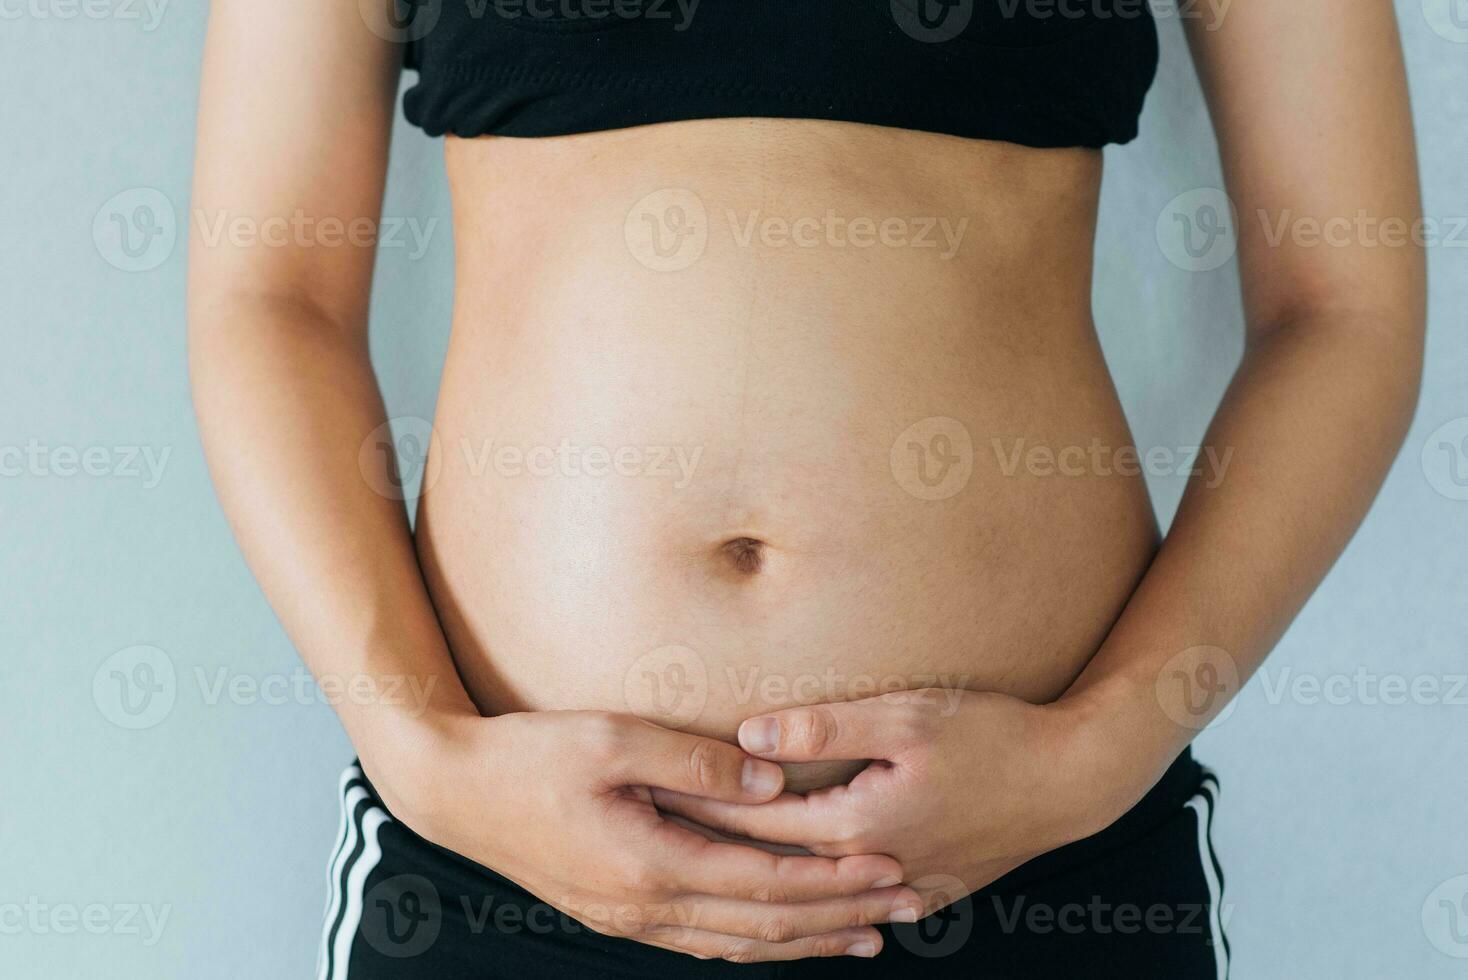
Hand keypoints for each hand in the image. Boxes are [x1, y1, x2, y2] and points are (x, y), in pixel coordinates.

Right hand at [369, 710, 924, 962]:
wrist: (456, 793)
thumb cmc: (530, 757)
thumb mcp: (612, 739)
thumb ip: (695, 759)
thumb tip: (771, 778)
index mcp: (650, 864)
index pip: (767, 882)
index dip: (834, 878)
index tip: (889, 866)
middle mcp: (646, 907)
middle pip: (765, 925)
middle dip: (840, 916)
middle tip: (905, 908)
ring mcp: (630, 920)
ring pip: (739, 945)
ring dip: (807, 940)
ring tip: (865, 935)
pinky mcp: (618, 915)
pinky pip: (703, 943)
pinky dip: (756, 944)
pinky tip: (783, 937)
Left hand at [652, 690, 1131, 917]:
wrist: (1074, 781)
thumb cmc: (993, 736)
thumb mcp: (906, 716)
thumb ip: (823, 729)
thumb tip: (747, 738)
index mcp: (859, 824)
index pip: (754, 821)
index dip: (697, 807)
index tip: (647, 796)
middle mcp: (872, 868)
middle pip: (770, 864)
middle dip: (710, 847)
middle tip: (651, 833)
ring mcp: (900, 889)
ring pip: (807, 894)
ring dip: (752, 880)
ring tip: (698, 868)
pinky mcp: (924, 890)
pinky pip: (847, 904)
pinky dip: (806, 900)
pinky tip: (782, 897)